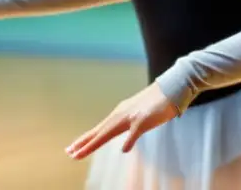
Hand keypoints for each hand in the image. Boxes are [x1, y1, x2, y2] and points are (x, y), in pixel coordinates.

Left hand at [65, 82, 179, 159]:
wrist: (172, 88)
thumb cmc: (156, 102)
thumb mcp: (139, 115)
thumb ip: (130, 128)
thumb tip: (125, 144)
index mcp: (120, 113)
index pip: (99, 129)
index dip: (86, 139)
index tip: (72, 148)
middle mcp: (122, 114)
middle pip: (100, 131)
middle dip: (84, 143)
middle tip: (69, 152)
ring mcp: (132, 116)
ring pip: (109, 132)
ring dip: (94, 142)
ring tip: (81, 152)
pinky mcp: (144, 119)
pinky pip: (135, 132)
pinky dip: (129, 140)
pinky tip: (124, 149)